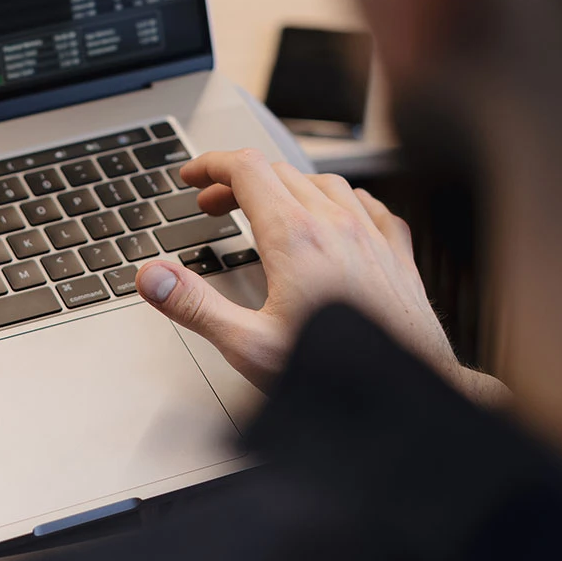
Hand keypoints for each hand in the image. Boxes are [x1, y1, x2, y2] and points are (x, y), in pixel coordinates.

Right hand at [136, 149, 505, 401]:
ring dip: (285, 187)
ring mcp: (371, 236)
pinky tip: (336, 216)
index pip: (246, 170)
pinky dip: (338, 200)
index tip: (192, 175)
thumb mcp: (250, 346)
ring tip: (265, 209)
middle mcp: (336, 225)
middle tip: (212, 206)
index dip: (211, 165)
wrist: (409, 395)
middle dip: (237, 182)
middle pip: (278, 173)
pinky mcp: (397, 254)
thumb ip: (196, 306)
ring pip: (322, 183)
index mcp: (295, 237)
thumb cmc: (338, 378)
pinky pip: (368, 204)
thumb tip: (153, 276)